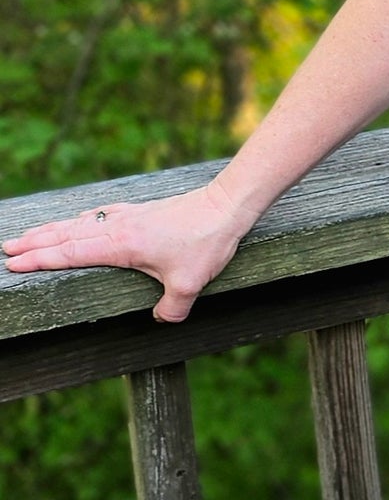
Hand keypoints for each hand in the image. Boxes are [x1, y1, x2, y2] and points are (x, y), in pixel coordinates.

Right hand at [2, 180, 250, 322]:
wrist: (228, 205)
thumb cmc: (207, 242)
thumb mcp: (190, 285)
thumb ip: (171, 309)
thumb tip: (162, 320)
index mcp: (122, 245)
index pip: (72, 252)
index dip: (42, 259)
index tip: (14, 262)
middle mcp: (121, 227)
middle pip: (69, 234)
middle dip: (36, 242)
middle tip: (8, 248)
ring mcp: (132, 216)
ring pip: (84, 222)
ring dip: (55, 228)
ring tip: (31, 234)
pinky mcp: (145, 211)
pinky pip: (104, 214)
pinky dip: (85, 218)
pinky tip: (82, 219)